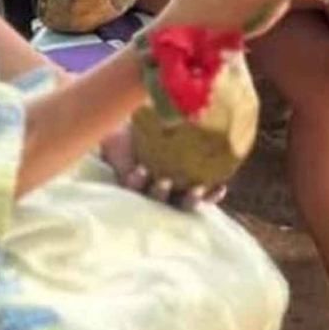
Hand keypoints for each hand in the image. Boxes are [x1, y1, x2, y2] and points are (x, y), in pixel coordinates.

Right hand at [101, 124, 227, 208]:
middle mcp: (153, 190)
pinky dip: (212, 196)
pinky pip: (205, 198)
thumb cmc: (130, 130)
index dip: (135, 182)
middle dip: (160, 193)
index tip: (139, 169)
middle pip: (157, 200)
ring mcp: (174, 192)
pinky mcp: (192, 188)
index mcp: (132, 181)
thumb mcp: (115, 136)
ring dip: (190, 200)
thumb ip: (111, 142)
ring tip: (197, 188)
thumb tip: (108, 134)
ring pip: (182, 203)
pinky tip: (220, 187)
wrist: (152, 126)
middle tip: (164, 181)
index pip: (132, 188)